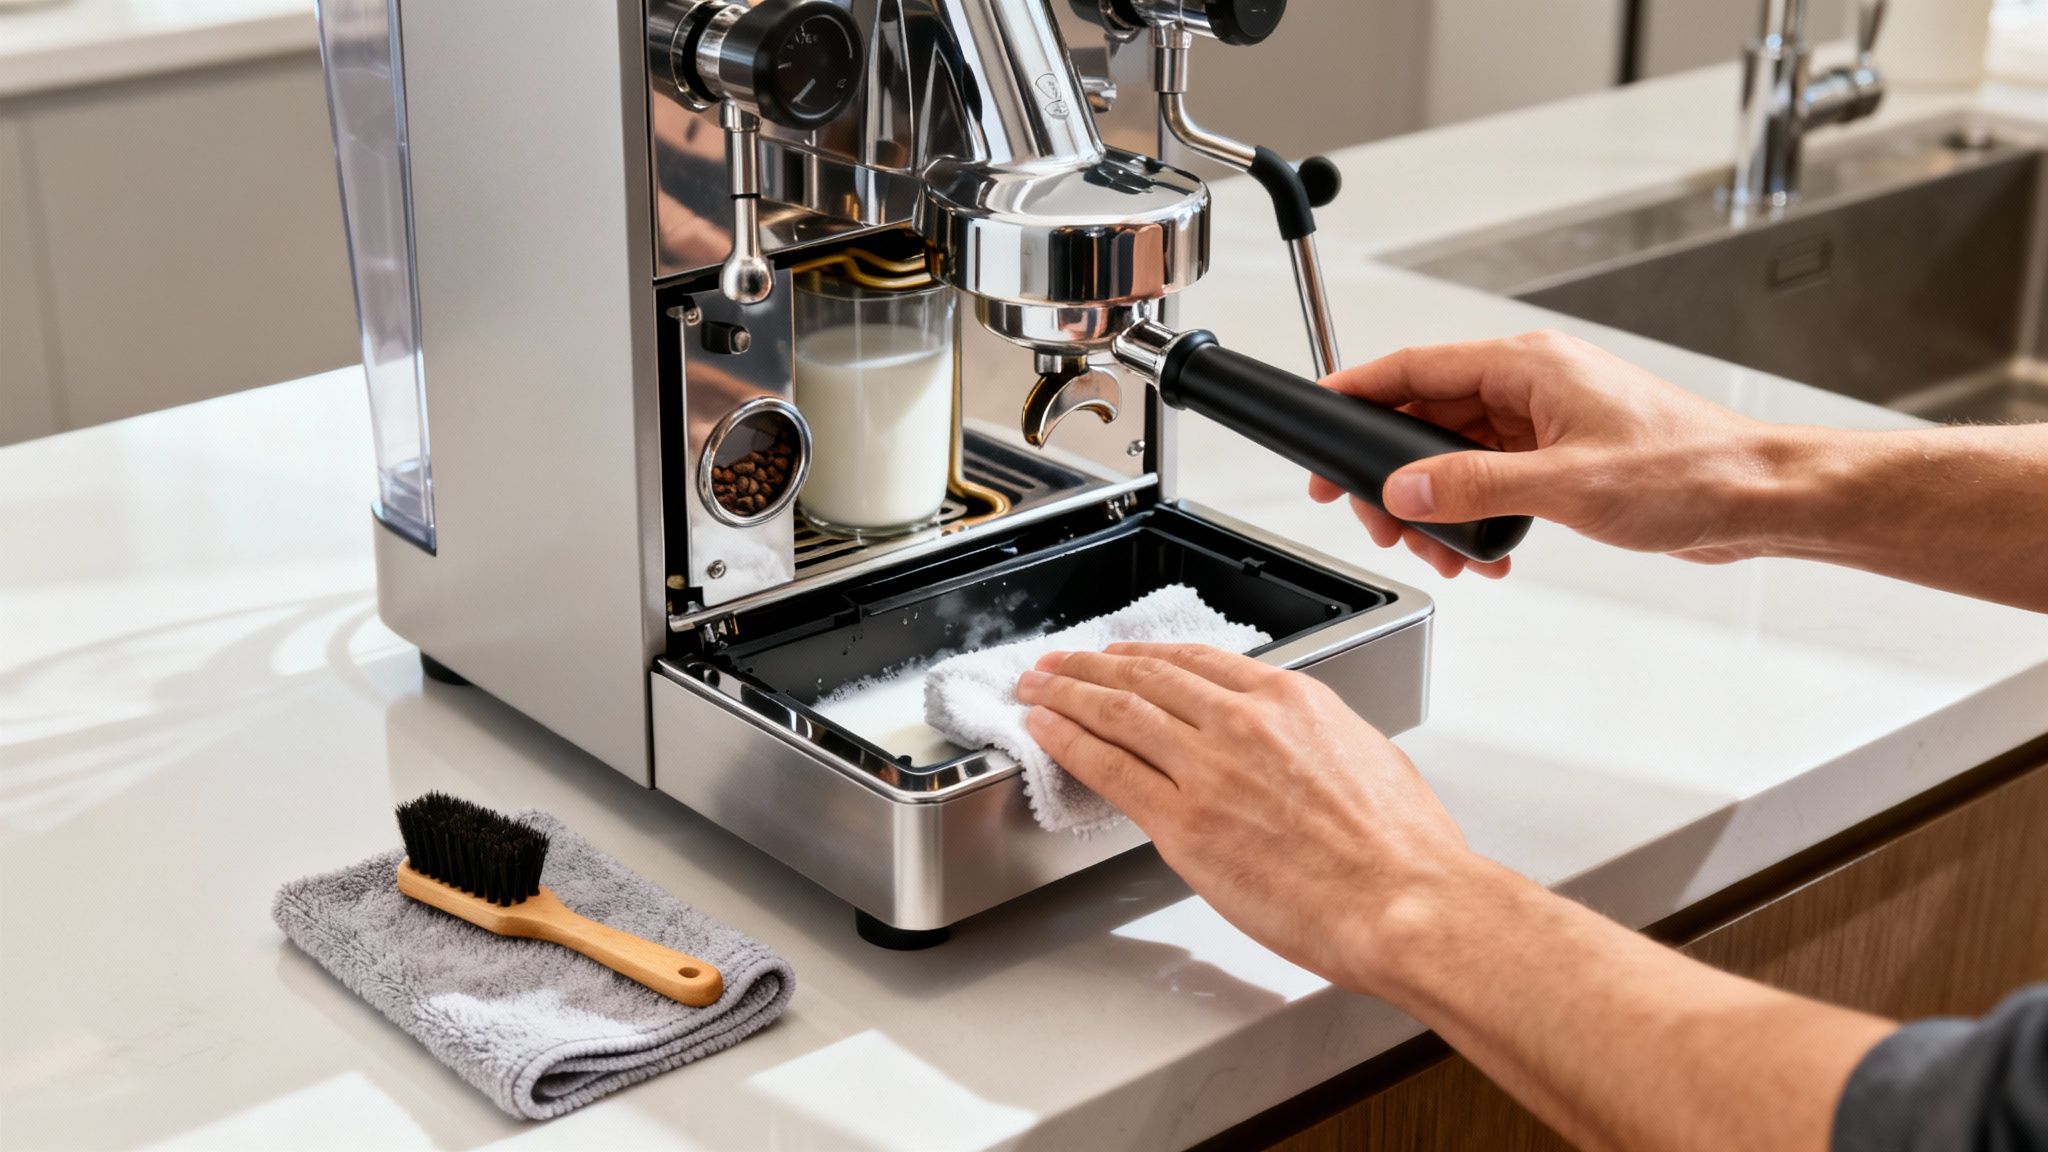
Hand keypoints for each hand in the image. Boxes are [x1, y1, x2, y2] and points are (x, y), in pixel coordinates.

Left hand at [1013, 643, 1478, 992]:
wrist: (1404, 902)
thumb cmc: (1402, 850)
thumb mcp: (1368, 757)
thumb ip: (1318, 741)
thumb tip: (1301, 750)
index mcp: (1291, 700)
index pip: (1200, 661)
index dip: (1149, 655)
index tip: (1124, 655)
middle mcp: (1243, 723)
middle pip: (1147, 678)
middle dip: (1093, 665)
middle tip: (1059, 662)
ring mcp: (1208, 770)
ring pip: (1118, 712)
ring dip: (1066, 694)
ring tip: (1037, 687)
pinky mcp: (1184, 823)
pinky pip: (1109, 769)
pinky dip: (1068, 743)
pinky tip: (1045, 733)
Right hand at [1312, 330, 1793, 577]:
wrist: (1758, 500)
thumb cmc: (1691, 472)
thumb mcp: (1566, 484)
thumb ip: (1474, 486)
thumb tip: (1406, 487)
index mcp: (1529, 368)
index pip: (1416, 366)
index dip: (1358, 390)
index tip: (1318, 413)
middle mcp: (1533, 387)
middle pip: (1427, 416)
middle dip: (1393, 472)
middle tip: (1373, 517)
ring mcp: (1547, 422)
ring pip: (1456, 455)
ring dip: (1438, 504)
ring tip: (1436, 550)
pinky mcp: (1563, 457)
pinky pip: (1491, 480)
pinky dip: (1476, 517)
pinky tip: (1485, 555)